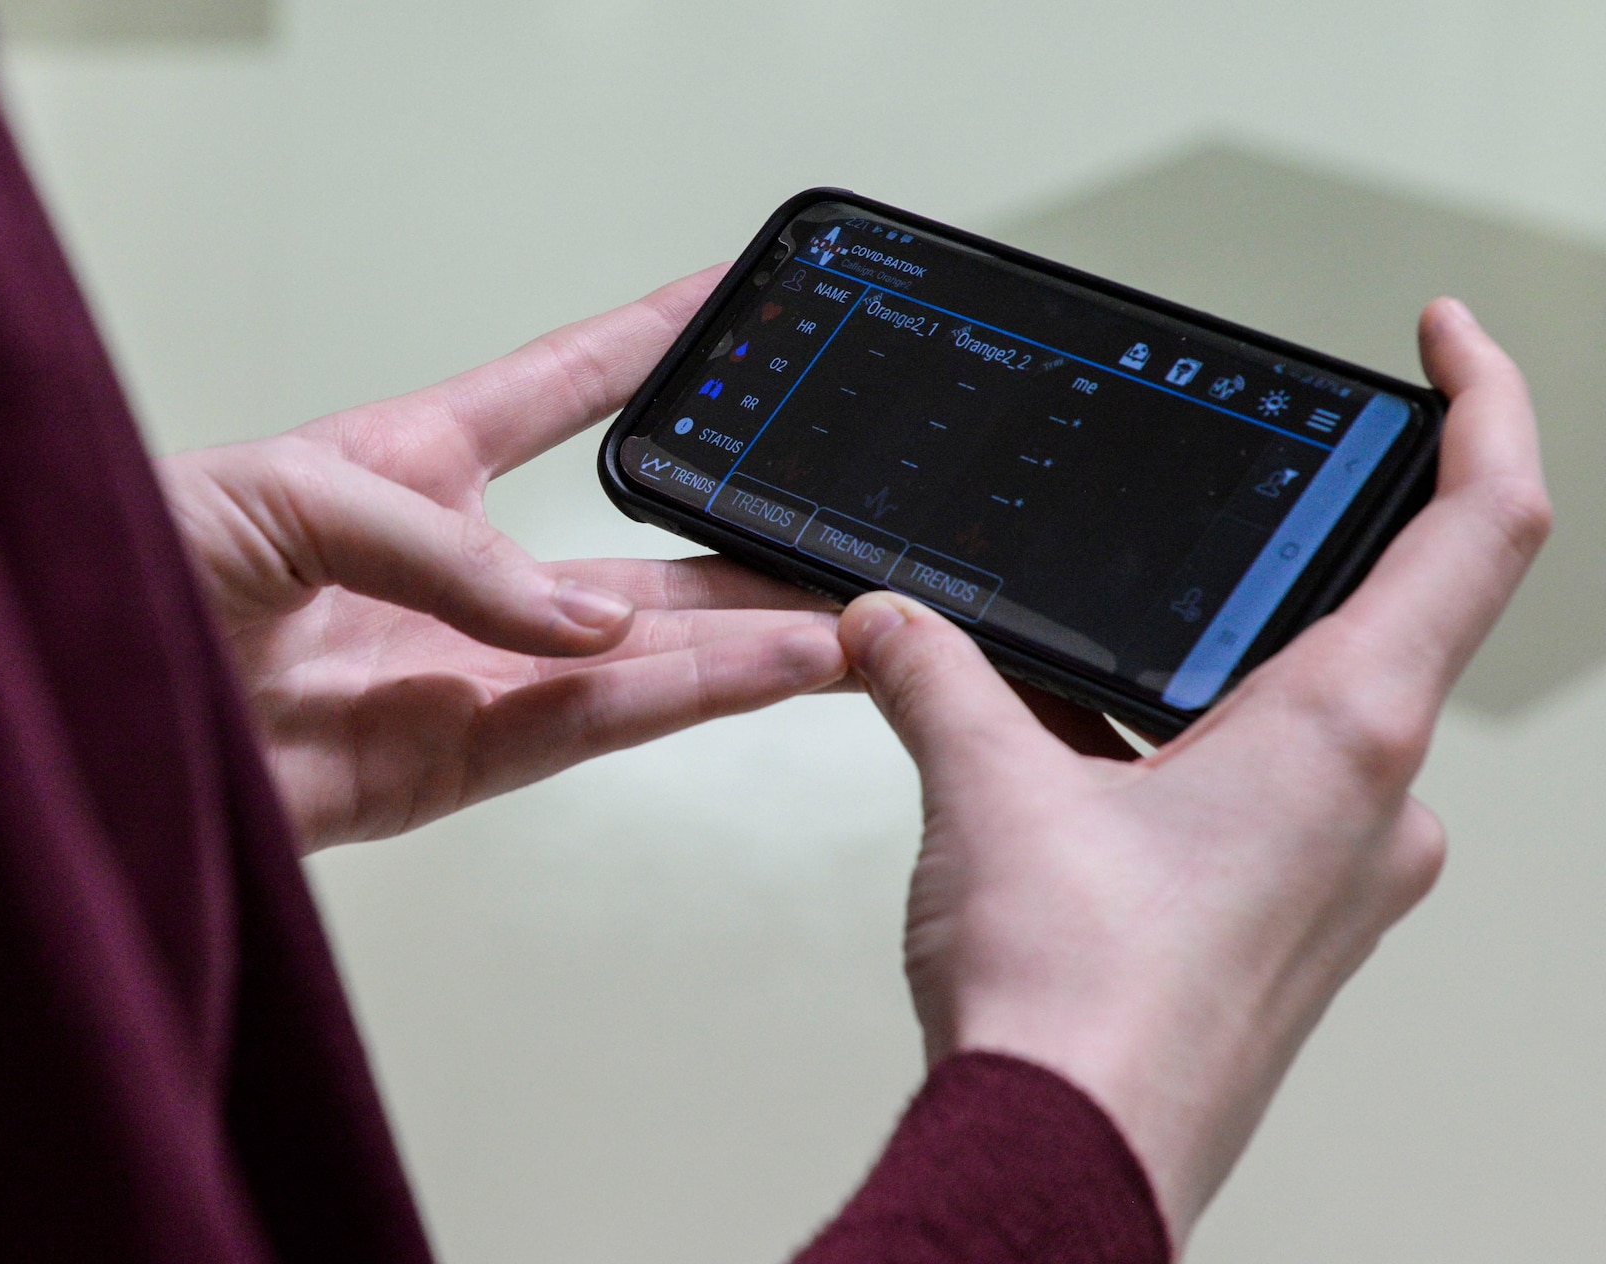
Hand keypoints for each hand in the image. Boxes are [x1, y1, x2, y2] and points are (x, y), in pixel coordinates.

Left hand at [161, 269, 846, 849]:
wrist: (55, 711)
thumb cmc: (122, 567)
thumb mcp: (284, 496)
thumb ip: (445, 546)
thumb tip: (583, 623)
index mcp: (402, 467)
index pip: (555, 391)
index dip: (644, 345)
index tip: (731, 304)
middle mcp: (448, 574)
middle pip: (627, 556)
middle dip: (735, 540)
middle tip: (834, 522)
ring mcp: (454, 674)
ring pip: (634, 658)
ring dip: (742, 641)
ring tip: (845, 620)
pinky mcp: (440, 767)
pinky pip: (581, 733)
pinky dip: (672, 704)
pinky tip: (760, 673)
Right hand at [837, 299, 1548, 1250]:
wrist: (1066, 1159)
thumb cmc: (1078, 1005)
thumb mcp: (986, 790)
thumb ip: (938, 675)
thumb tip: (892, 621)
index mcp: (1346, 730)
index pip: (1488, 523)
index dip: (1480, 400)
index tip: (1441, 335)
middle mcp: (1376, 799)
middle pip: (1397, 609)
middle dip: (1289, 549)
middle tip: (1203, 516)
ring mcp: (1344, 871)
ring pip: (1317, 712)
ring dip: (1221, 666)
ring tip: (1094, 666)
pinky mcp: (1291, 924)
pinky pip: (1271, 793)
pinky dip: (1195, 748)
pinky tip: (1084, 765)